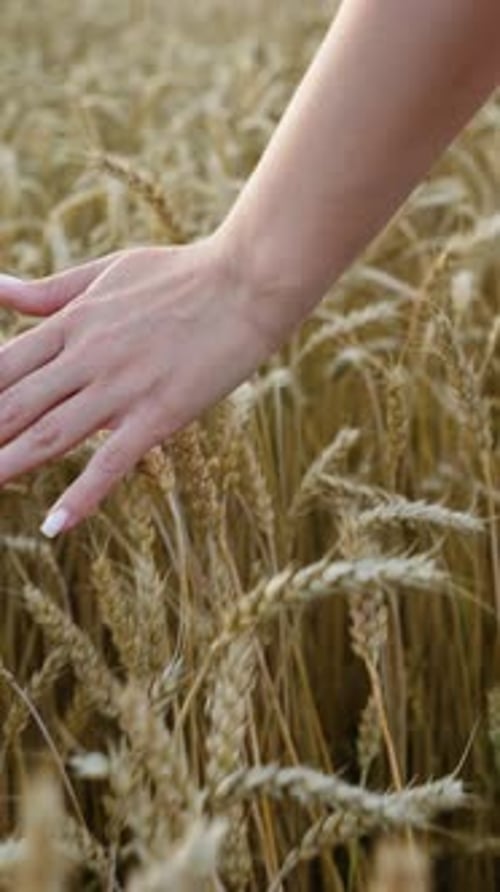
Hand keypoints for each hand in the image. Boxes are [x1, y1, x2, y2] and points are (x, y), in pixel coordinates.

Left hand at [0, 233, 271, 536]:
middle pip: (14, 407)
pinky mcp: (159, 413)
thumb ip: (50, 291)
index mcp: (72, 323)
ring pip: (50, 436)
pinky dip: (82, 496)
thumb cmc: (180, 273)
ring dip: (8, 467)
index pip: (1, 368)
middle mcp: (86, 357)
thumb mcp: (107, 271)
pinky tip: (55, 526)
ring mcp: (122, 387)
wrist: (247, 281)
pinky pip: (112, 462)